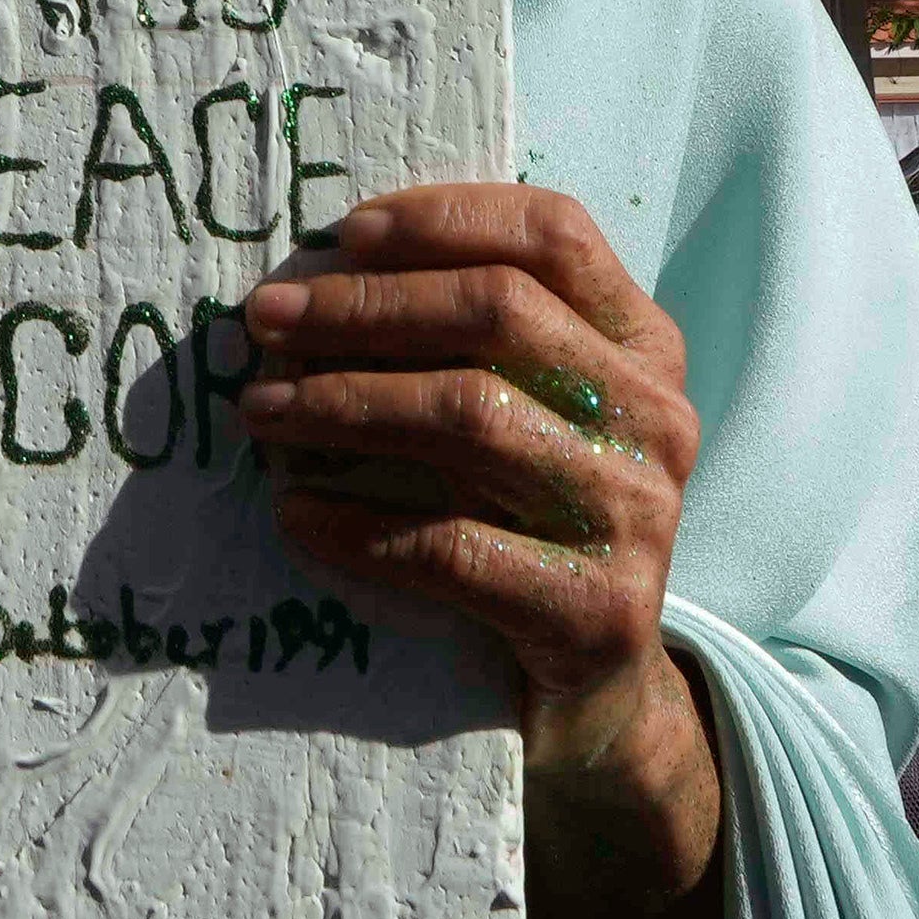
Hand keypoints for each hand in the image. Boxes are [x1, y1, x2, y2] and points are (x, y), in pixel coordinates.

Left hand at [242, 184, 723, 918]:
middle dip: (364, 307)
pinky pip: (451, 547)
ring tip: (262, 410)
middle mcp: (656, 418)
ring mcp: (638, 515)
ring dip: (344, 403)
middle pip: (500, 314)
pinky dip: (356, 526)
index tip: (338, 235)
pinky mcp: (597, 611)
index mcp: (646, 347)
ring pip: (470, 416)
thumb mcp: (528, 415)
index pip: (553, 234)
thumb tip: (318, 271)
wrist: (598, 698)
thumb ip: (471, 340)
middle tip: (264, 320)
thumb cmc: (530, 525)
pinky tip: (294, 516)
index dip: (442, 220)